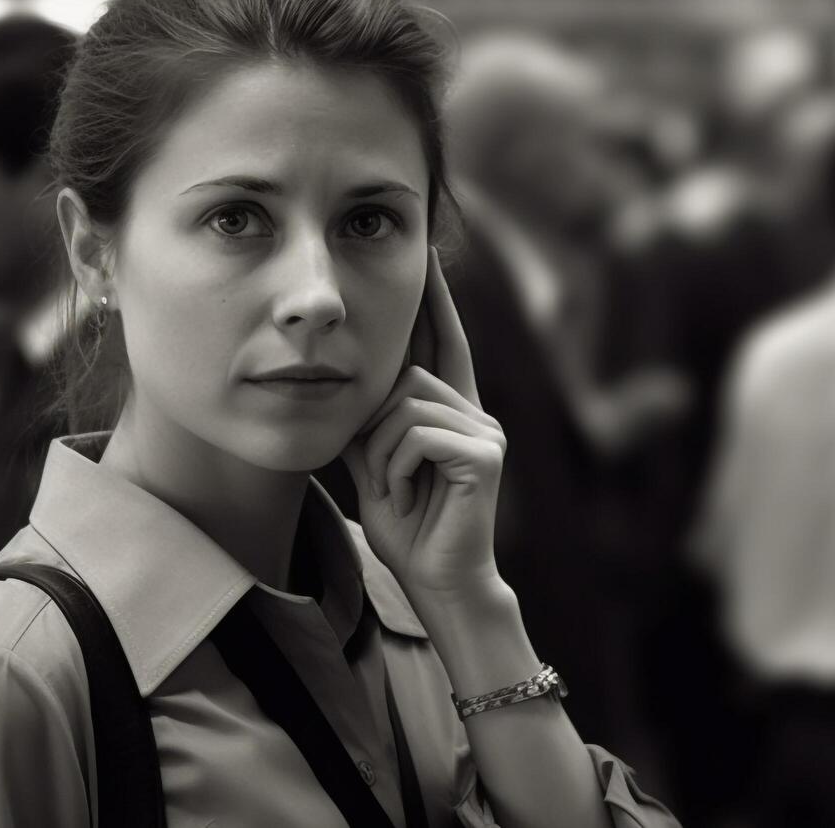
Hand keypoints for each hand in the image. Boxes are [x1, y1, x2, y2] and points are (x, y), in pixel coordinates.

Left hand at [341, 247, 506, 603]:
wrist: (439, 583)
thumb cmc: (410, 528)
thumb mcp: (378, 464)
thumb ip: (372, 420)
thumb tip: (348, 376)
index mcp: (455, 410)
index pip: (445, 340)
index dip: (436, 298)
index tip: (428, 251)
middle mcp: (477, 412)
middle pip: (405, 377)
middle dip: (375, 428)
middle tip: (382, 478)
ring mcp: (486, 431)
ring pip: (404, 405)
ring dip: (382, 456)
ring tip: (399, 493)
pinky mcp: (484, 454)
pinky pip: (416, 435)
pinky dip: (396, 470)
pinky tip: (410, 499)